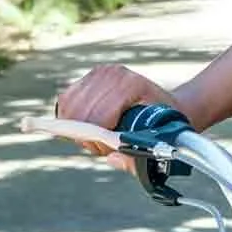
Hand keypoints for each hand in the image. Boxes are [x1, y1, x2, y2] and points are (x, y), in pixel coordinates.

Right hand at [55, 63, 181, 155]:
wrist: (166, 104)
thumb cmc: (163, 123)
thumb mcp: (157, 141)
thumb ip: (136, 156)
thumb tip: (112, 159)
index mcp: (131, 85)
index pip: (97, 117)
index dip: (98, 140)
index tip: (108, 149)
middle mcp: (112, 74)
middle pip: (80, 114)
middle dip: (87, 136)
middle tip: (102, 145)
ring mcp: (98, 73)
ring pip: (69, 108)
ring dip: (77, 127)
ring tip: (98, 135)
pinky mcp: (87, 77)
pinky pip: (65, 101)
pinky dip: (70, 118)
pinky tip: (87, 126)